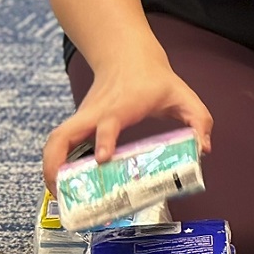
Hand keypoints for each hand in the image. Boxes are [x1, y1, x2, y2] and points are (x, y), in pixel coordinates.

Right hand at [41, 55, 213, 193]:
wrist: (128, 58)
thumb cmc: (155, 81)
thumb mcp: (183, 96)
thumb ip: (199, 120)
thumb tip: (202, 148)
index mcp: (121, 108)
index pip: (107, 124)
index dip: (104, 140)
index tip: (103, 159)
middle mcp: (95, 114)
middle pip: (63, 135)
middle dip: (56, 164)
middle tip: (61, 192)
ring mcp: (83, 118)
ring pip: (55, 140)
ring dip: (50, 166)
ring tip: (57, 195)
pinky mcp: (79, 123)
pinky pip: (60, 143)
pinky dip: (55, 162)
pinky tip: (61, 183)